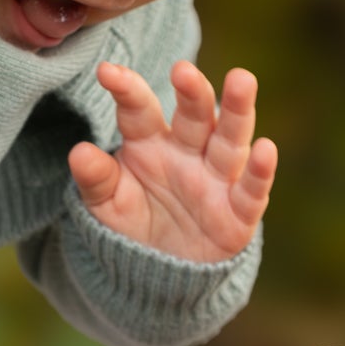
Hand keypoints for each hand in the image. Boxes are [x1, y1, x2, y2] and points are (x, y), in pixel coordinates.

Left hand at [68, 61, 275, 262]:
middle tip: (183, 70)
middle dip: (192, 92)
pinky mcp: (238, 212)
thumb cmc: (133, 226)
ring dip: (237, 111)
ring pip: (229, 140)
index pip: (139, 110)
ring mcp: (215, 179)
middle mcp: (187, 152)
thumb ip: (96, 178)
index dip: (127, 90)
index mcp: (150, 143)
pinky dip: (259, 170)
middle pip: (194, 115)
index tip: (107, 71)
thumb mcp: (107, 204)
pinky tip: (265, 149)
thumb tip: (79, 153)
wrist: (160, 276)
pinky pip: (251, 189)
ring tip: (241, 81)